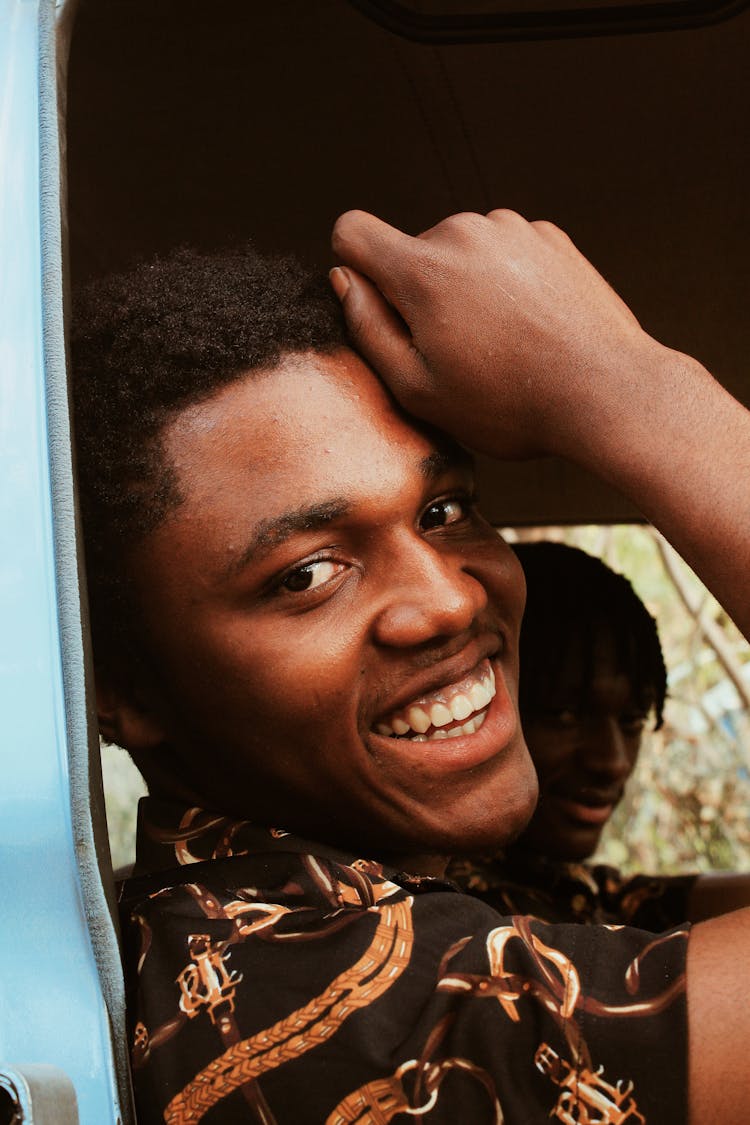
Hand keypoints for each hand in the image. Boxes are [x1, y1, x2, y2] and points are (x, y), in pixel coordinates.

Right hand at [331, 208, 652, 459]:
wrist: (604, 392)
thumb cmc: (509, 405)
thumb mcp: (418, 388)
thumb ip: (368, 329)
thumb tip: (346, 280)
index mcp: (423, 269)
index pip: (352, 230)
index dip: (354, 267)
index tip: (380, 307)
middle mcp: (464, 232)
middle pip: (413, 249)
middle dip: (421, 293)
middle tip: (457, 352)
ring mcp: (512, 229)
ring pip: (461, 251)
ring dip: (466, 288)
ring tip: (500, 344)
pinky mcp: (549, 236)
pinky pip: (504, 252)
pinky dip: (506, 282)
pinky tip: (530, 327)